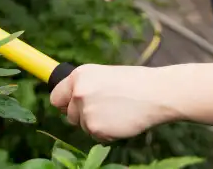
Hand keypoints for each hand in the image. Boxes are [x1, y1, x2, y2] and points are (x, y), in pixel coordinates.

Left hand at [50, 64, 179, 141]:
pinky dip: (108, 134)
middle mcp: (78, 92)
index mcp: (80, 75)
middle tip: (106, 109)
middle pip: (69, 114)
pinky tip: (122, 121)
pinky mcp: (95, 128)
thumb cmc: (135, 82)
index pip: (56, 96)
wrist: (156, 93)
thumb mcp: (105, 75)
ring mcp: (86, 111)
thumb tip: (72, 100)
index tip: (72, 107)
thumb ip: (86, 86)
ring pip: (84, 126)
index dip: (66, 103)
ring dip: (97, 124)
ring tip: (118, 112)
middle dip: (83, 116)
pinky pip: (96, 137)